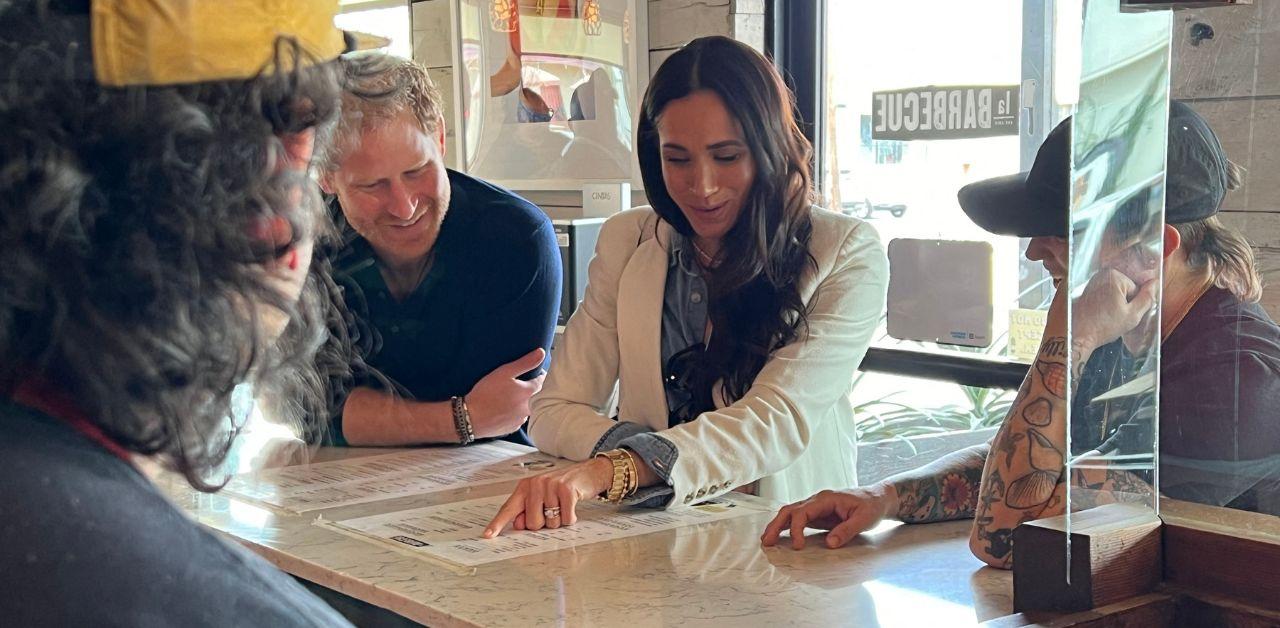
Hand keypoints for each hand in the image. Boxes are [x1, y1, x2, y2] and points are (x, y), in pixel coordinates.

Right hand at [466, 348, 545, 438]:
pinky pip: (518, 418)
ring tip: (509, 396)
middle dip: (531, 388)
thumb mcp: (504, 372)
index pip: (543, 381)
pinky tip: (504, 408)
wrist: (471, 417)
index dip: (538, 375)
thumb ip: (525, 363)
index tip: (533, 372)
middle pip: (537, 395)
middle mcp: (529, 408)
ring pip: (528, 407)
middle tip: (519, 384)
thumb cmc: (486, 393)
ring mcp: (521, 419)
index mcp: (529, 393)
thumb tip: (541, 353)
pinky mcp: (513, 427)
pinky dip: (515, 412)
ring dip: (523, 402)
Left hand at [482, 457, 612, 537]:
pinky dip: (571, 518)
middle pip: (533, 523)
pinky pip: (566, 519)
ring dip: (560, 520)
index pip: (509, 508)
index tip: (488, 535)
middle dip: (545, 523)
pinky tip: (572, 505)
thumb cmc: (563, 487)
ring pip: (551, 523)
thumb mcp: (542, 496)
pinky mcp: (567, 490)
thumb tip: (520, 525)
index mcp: (525, 487)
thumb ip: (528, 510)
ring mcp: (551, 486)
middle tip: (553, 509)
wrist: (588, 472)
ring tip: (563, 505)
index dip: (498, 523)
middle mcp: (535, 484)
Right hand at [760, 483, 897, 549]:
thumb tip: (829, 543)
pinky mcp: (817, 514)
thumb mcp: (864, 519)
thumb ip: (846, 530)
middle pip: (790, 510)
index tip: (797, 546)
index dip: (796, 529)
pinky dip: (786, 527)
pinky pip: (797, 519)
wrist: (877, 499)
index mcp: (826, 499)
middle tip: (767, 542)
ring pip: (790, 513)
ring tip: (767, 540)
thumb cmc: (871, 506)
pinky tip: (779, 536)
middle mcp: (816, 500)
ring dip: (777, 525)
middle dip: (776, 525)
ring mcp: (815, 506)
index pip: (803, 512)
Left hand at [1071, 269, 1157, 349]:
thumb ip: (1147, 298)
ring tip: (1105, 317)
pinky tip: (1098, 315)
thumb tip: (1155, 284)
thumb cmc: (1103, 327)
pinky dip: (1102, 305)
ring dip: (1113, 305)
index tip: (1122, 313)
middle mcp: (1100, 275)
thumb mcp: (1133, 315)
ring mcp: (1090, 282)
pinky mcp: (1083, 290)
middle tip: (1114, 316)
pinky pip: (1102, 296)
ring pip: (1113, 294)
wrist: (1077, 335)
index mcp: (1113, 276)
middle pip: (1124, 289)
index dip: (1133, 304)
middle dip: (1123, 303)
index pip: (1135, 289)